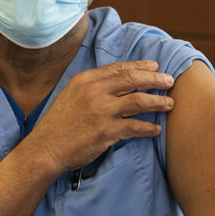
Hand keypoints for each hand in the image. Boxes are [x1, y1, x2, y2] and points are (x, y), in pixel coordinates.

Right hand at [29, 60, 174, 173]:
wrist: (45, 149)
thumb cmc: (59, 124)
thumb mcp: (71, 95)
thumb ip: (93, 86)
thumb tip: (118, 81)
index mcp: (86, 80)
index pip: (119, 68)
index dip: (141, 66)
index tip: (155, 67)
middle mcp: (94, 92)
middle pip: (133, 79)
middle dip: (155, 79)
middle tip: (169, 82)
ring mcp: (101, 111)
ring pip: (139, 101)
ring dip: (158, 102)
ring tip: (169, 104)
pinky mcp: (106, 132)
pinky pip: (135, 127)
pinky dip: (149, 128)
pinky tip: (156, 129)